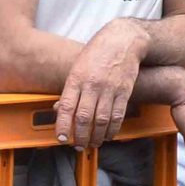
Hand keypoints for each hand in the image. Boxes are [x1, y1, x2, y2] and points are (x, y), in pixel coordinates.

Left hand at [55, 19, 149, 147]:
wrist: (123, 39)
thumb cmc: (97, 53)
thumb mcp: (78, 67)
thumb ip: (70, 89)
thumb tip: (59, 110)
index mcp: (76, 78)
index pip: (66, 106)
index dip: (63, 125)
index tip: (61, 138)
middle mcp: (92, 84)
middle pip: (84, 118)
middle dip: (80, 137)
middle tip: (78, 146)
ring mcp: (109, 88)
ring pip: (102, 121)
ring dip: (97, 137)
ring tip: (93, 144)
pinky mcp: (124, 91)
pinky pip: (118, 116)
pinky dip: (112, 130)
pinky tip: (108, 135)